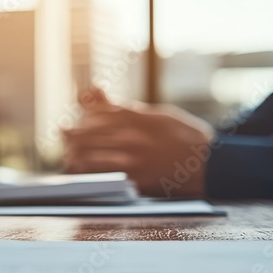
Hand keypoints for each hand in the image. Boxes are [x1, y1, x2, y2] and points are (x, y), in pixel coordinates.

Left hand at [63, 89, 213, 197]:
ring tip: (68, 151)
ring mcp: (133, 157)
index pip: (99, 111)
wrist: (210, 165)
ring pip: (90, 152)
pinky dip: (85, 169)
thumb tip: (96, 94)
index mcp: (139, 117)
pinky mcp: (135, 178)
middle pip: (90, 132)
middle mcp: (133, 135)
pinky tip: (77, 167)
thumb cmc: (185, 138)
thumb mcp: (160, 115)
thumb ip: (127, 108)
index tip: (73, 115)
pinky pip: (102, 173)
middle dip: (73, 133)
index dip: (82, 113)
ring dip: (74, 151)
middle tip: (62, 133)